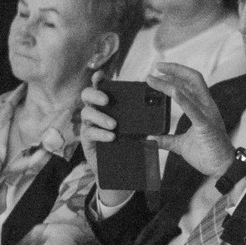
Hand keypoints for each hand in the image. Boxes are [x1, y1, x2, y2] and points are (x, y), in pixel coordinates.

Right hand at [78, 70, 133, 208]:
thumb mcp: (137, 128)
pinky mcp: (86, 140)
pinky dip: (100, 134)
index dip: (98, 79)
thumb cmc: (129, 143)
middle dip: (95, 95)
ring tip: (114, 125)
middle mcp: (94, 111)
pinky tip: (111, 137)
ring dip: (100, 117)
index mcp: (106, 105)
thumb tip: (159, 108)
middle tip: (107, 100)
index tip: (102, 75)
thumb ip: (143, 118)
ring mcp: (88, 125)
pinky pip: (89, 133)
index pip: (99, 87)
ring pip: (86, 113)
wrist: (120, 170)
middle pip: (86, 95)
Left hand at [147, 63, 234, 179]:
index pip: (192, 83)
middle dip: (174, 70)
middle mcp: (207, 107)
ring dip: (170, 82)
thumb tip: (150, 139)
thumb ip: (167, 140)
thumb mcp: (181, 145)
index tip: (160, 72)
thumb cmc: (207, 155)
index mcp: (204, 108)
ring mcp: (208, 115)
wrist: (222, 169)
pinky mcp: (206, 126)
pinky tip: (171, 92)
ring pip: (190, 90)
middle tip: (156, 68)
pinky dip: (181, 99)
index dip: (177, 74)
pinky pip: (193, 109)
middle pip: (193, 79)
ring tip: (153, 79)